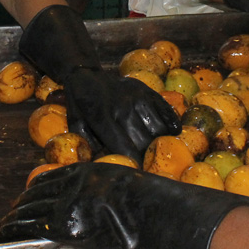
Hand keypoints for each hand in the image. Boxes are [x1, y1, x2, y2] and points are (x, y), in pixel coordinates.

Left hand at [0, 162, 248, 248]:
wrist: (152, 213)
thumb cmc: (146, 203)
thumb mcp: (123, 184)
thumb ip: (105, 189)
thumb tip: (101, 200)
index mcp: (86, 173)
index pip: (50, 179)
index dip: (34, 190)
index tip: (24, 196)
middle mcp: (72, 185)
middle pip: (37, 194)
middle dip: (21, 205)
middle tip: (9, 214)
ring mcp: (69, 204)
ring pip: (32, 210)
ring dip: (16, 218)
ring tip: (5, 225)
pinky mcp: (67, 225)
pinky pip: (34, 227)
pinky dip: (17, 230)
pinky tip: (6, 234)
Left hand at [63, 68, 180, 162]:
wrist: (87, 74)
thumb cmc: (81, 106)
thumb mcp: (77, 127)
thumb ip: (90, 147)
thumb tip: (104, 167)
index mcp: (103, 117)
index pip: (125, 148)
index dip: (134, 164)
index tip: (138, 174)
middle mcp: (123, 107)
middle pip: (145, 142)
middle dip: (146, 157)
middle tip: (147, 164)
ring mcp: (138, 97)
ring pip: (160, 129)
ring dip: (159, 143)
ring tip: (155, 150)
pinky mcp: (148, 91)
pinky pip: (167, 113)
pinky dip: (171, 127)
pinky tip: (168, 135)